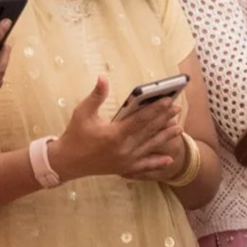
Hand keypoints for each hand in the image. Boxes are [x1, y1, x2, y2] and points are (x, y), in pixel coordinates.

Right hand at [47, 77, 181, 180]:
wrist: (66, 163)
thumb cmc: (74, 135)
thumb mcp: (82, 113)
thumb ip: (96, 96)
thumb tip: (102, 78)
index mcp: (114, 135)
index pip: (140, 120)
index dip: (156, 109)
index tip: (168, 100)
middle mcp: (123, 149)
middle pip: (148, 132)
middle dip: (164, 119)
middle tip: (177, 108)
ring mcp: (125, 160)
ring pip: (150, 147)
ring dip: (165, 137)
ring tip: (180, 128)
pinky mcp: (124, 168)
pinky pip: (144, 166)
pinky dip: (157, 162)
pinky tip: (169, 159)